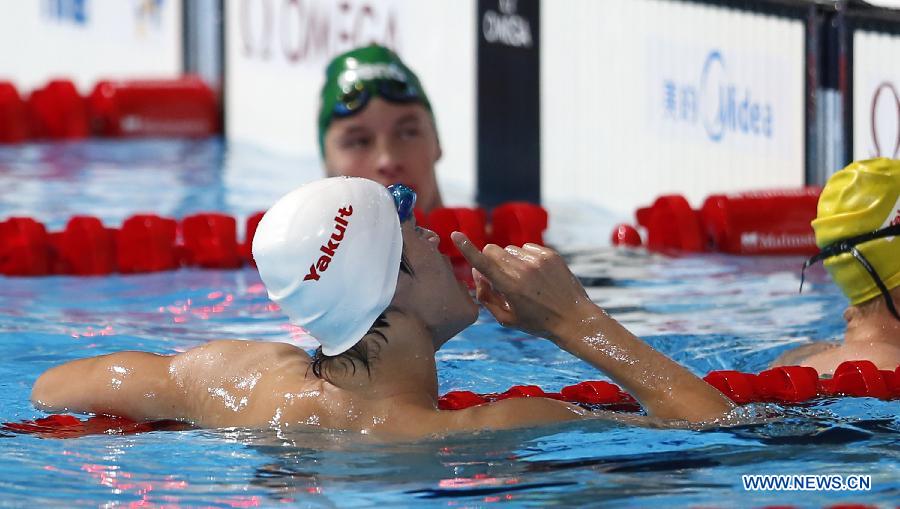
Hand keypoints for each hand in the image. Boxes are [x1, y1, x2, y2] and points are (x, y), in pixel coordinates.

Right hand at [451, 232, 599, 340]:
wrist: (574, 319)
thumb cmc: (537, 322)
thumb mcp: (506, 319)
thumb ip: (486, 296)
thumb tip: (476, 272)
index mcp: (510, 287)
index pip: (482, 263)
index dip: (466, 248)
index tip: (455, 235)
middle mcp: (523, 269)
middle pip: (493, 250)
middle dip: (490, 260)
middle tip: (500, 277)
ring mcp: (538, 260)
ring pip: (509, 250)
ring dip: (510, 261)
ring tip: (525, 280)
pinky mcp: (550, 254)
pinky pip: (526, 247)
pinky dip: (525, 258)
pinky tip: (536, 275)